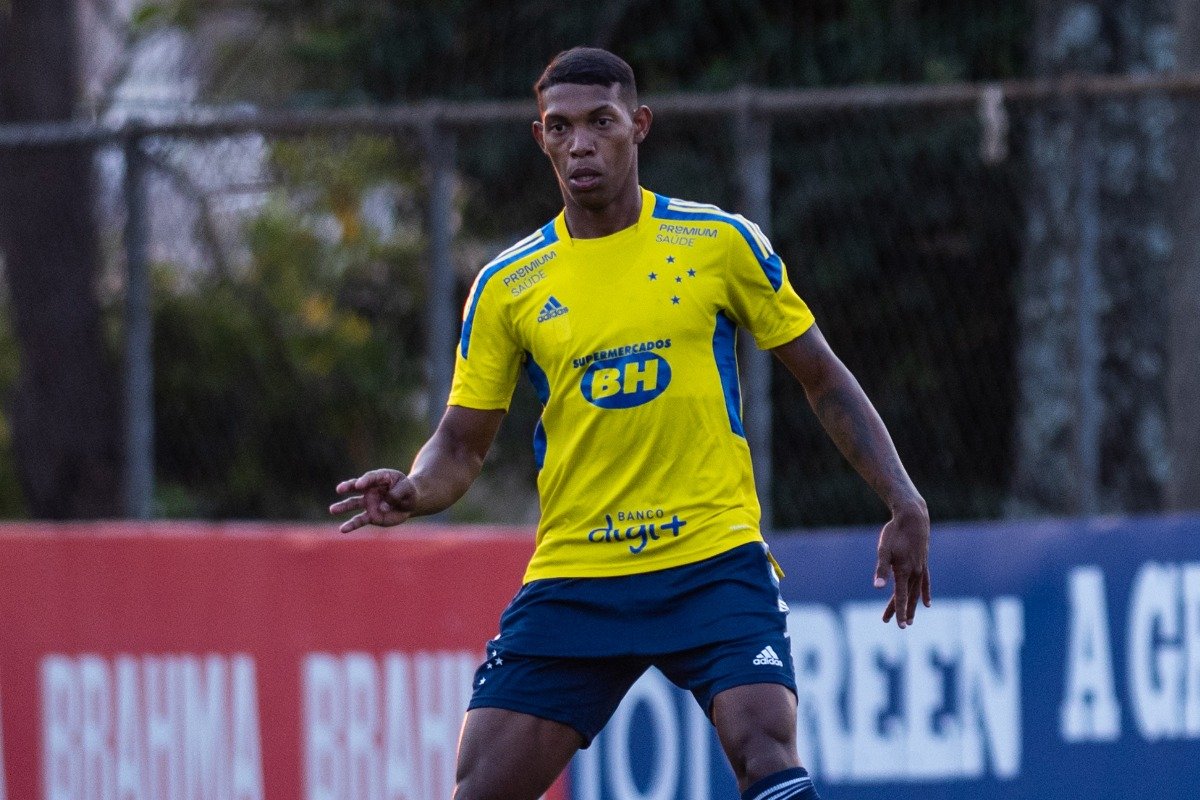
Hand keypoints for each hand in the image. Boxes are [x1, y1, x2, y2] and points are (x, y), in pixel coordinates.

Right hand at [329, 469, 418, 532]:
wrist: (410, 502)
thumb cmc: (408, 491)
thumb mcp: (407, 489)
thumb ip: (395, 495)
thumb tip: (381, 507)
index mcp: (380, 478)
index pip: (370, 477)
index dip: (364, 480)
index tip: (359, 485)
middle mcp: (370, 490)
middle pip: (356, 487)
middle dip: (347, 487)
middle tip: (339, 489)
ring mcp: (369, 503)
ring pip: (353, 504)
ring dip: (343, 507)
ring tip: (332, 509)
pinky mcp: (371, 516)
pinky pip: (359, 520)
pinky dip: (351, 525)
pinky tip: (342, 530)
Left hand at [873, 502, 930, 627]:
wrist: (913, 518)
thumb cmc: (895, 533)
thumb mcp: (883, 550)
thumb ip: (881, 569)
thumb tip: (877, 587)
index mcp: (903, 571)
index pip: (900, 596)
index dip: (899, 611)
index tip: (899, 626)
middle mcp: (914, 573)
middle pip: (907, 596)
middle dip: (901, 611)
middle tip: (894, 624)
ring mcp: (920, 569)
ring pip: (916, 592)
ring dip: (912, 606)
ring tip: (910, 620)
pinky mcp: (923, 563)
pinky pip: (926, 583)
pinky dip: (925, 594)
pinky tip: (927, 603)